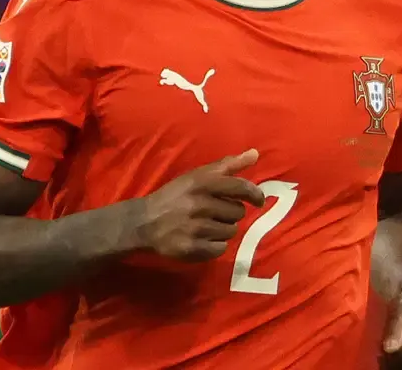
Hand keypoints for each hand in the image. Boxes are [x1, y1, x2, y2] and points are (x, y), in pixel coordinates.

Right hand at [133, 149, 264, 261]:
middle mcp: (200, 204)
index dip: (254, 194)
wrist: (143, 222)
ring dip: (223, 229)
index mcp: (201, 183)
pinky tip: (202, 238)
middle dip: (230, 213)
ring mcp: (196, 228)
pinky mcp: (192, 248)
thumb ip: (227, 165)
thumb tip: (255, 154)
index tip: (258, 201)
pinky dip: (215, 245)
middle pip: (237, 212)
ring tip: (207, 225)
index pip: (239, 187)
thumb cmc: (174, 196)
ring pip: (231, 231)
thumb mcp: (197, 175)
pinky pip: (221, 249)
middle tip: (214, 212)